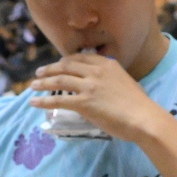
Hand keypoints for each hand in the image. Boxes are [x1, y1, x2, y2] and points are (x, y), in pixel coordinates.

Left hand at [28, 52, 161, 142]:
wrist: (144, 118)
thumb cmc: (139, 105)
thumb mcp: (126, 82)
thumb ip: (112, 79)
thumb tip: (104, 84)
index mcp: (107, 64)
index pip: (80, 58)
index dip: (65, 61)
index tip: (57, 65)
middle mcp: (96, 71)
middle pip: (66, 66)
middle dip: (50, 69)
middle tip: (39, 72)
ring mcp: (88, 86)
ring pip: (59, 81)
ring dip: (43, 82)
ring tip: (33, 86)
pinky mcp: (83, 103)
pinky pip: (57, 100)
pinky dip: (43, 101)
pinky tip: (34, 102)